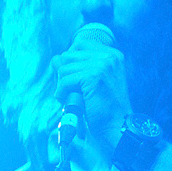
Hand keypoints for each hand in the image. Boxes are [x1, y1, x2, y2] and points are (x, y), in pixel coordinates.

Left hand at [54, 23, 131, 156]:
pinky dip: (62, 92)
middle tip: (70, 90)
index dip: (70, 62)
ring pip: (64, 68)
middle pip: (69, 55)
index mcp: (112, 55)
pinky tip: (67, 101)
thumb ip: (77, 67)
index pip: (79, 45)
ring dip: (62, 84)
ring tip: (70, 97)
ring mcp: (102, 65)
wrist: (117, 126)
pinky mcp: (93, 77)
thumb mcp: (94, 82)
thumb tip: (54, 59)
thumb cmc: (105, 108)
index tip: (74, 79)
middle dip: (64, 74)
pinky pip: (65, 80)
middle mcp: (109, 57)